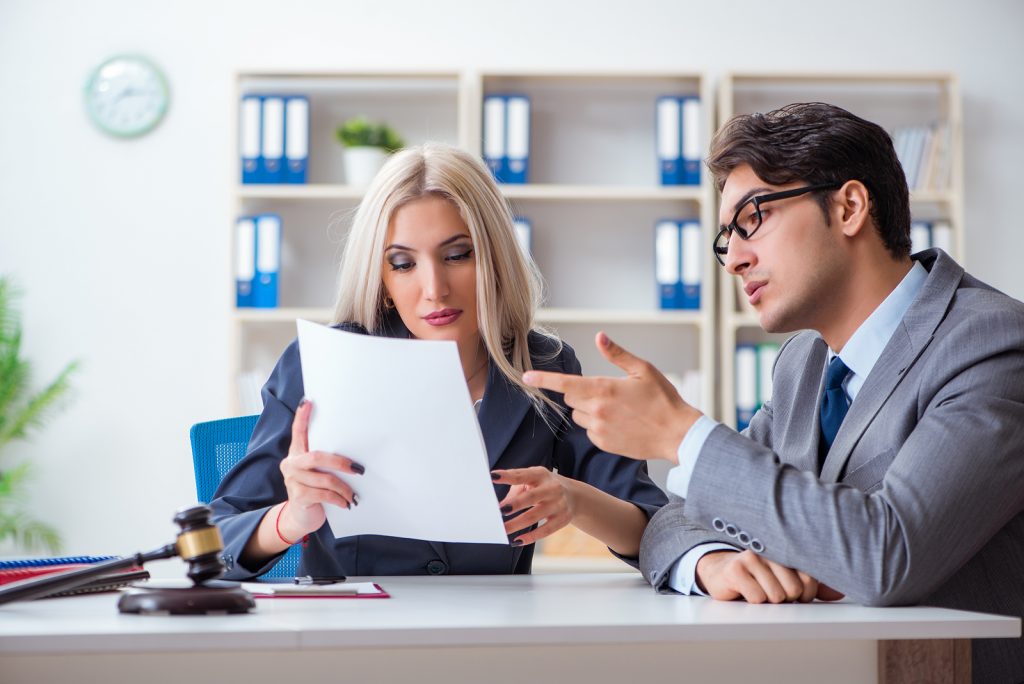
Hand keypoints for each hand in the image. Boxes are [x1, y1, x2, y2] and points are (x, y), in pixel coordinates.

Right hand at [278, 400, 364, 538]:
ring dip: (344, 487)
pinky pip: (324, 494)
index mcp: (296, 453)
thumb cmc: (314, 490)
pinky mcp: (298, 497)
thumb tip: (353, 453)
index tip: (309, 401)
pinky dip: (338, 498)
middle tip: (358, 469)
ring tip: (353, 495)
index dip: (302, 417)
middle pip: (316, 457)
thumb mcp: (317, 472)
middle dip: (340, 462)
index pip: (298, 432)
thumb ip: (324, 460)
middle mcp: (291, 464)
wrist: (300, 518)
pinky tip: (346, 503)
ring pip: (324, 479)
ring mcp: (292, 480)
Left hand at [491, 467, 574, 545]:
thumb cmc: (544, 486)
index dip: (508, 476)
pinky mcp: (562, 519)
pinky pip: (545, 531)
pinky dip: (530, 537)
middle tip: (499, 511)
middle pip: (531, 497)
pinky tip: (517, 540)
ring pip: (535, 516)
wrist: (574, 495)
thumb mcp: (533, 480)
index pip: (522, 475)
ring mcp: (559, 504)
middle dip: (514, 504)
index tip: (493, 477)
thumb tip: (500, 506)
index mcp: (541, 474)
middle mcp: (552, 488)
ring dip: (516, 524)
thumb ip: (516, 489)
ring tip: (502, 530)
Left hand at [523, 332, 700, 462]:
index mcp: (604, 389)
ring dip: (588, 409)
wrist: (677, 434)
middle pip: (570, 398)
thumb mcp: (643, 370)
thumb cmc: (663, 399)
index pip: (565, 384)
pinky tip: (619, 423)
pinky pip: (589, 431)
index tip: (526, 377)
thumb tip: (599, 337)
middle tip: (606, 391)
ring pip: (578, 415)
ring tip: (616, 409)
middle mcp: (596, 410)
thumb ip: (617, 354)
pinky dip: (597, 425)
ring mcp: (599, 429)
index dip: (543, 380)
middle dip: (580, 392)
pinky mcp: (603, 443)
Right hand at [696, 550, 844, 603]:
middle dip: (786, 599)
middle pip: (794, 589)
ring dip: (768, 601)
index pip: (810, 579)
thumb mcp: (788, 580)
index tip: (795, 593)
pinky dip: (753, 601)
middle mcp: (771, 550)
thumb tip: (839, 593)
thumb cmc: (759, 577)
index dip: (805, 595)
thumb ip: (813, 585)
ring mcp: (752, 557)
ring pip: (776, 596)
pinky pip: (757, 598)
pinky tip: (745, 591)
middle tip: (772, 591)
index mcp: (788, 549)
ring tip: (759, 590)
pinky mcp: (736, 569)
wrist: (722, 572)